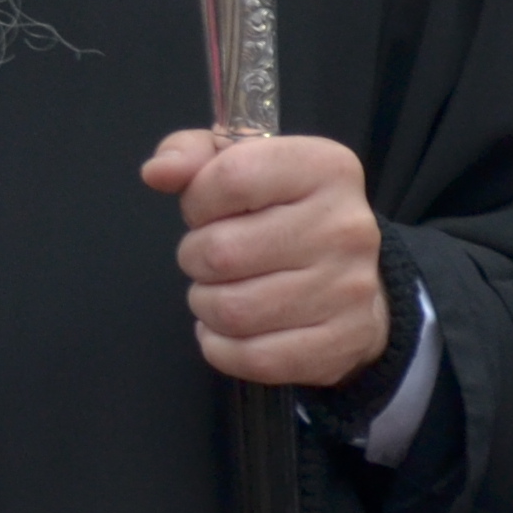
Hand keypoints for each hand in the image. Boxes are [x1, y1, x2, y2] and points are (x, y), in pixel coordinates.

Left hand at [140, 131, 386, 389]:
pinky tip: (232, 329)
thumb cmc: (281, 215)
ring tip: (224, 291)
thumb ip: (190, 155)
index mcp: (324, 168)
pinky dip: (223, 347)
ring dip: (207, 305)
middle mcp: (345, 226)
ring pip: (232, 311)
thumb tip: (157, 172)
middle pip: (221, 253)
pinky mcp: (342, 341)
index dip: (199, 201)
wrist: (355, 280)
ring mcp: (349, 288)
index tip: (208, 211)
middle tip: (212, 259)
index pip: (231, 178)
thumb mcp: (241, 165)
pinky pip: (253, 357)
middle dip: (196, 259)